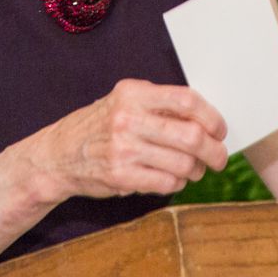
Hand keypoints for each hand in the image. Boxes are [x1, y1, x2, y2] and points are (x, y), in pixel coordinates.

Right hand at [31, 79, 228, 199]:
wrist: (58, 154)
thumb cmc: (99, 126)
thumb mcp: (124, 102)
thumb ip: (159, 105)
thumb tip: (206, 120)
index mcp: (133, 93)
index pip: (186, 100)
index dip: (211, 117)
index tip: (219, 129)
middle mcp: (128, 118)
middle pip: (191, 135)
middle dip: (215, 151)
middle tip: (219, 157)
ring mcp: (123, 149)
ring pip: (183, 163)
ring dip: (196, 170)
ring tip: (193, 169)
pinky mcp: (121, 176)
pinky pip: (167, 183)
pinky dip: (177, 183)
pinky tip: (173, 178)